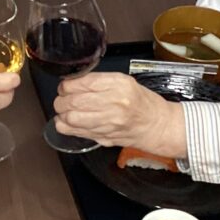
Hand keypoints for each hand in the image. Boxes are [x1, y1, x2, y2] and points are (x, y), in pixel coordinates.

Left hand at [51, 72, 184, 157]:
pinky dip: (66, 127)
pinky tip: (67, 123)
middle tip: (62, 99)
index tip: (65, 86)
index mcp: (119, 84)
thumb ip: (99, 82)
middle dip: (61, 100)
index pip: (83, 83)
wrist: (157, 125)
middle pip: (74, 101)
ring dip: (62, 114)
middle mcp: (114, 103)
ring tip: (64, 111)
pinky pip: (77, 132)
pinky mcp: (105, 137)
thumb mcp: (124, 82)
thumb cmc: (142, 102)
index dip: (67, 85)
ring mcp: (109, 122)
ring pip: (72, 118)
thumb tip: (72, 83)